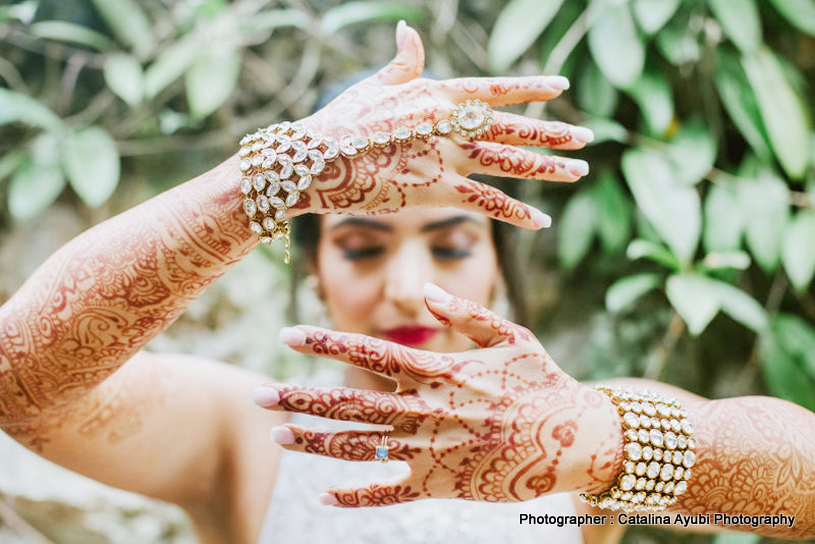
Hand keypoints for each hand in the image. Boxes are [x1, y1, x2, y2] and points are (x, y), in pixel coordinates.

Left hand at [256, 284, 622, 506]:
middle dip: (301, 400)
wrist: (577, 440)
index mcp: (443, 372)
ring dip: (316, 444)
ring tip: (278, 435)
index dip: (327, 344)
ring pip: (361, 449)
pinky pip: (390, 494)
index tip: (289, 334)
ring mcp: (434, 452)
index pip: (371, 354)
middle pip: (351, 406)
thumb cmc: (545, 382)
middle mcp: (430, 412)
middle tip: (261, 396)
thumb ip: (466, 314)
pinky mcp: (443, 486)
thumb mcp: (513, 336)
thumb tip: (425, 294)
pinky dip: (356, 496)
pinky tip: (323, 495)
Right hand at [289, 22, 593, 228]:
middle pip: (513, 128)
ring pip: (510, 163)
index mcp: (437, 94)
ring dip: (548, 168)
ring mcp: (448, 157)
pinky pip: (488, 204)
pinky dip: (517, 213)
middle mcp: (451, 123)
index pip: (494, 89)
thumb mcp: (374, 86)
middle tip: (587, 137)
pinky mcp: (439, 191)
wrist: (319, 160)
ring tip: (579, 171)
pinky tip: (542, 220)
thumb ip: (402, 63)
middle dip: (552, 133)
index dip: (529, 88)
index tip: (559, 87)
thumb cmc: (340, 123)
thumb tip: (408, 30)